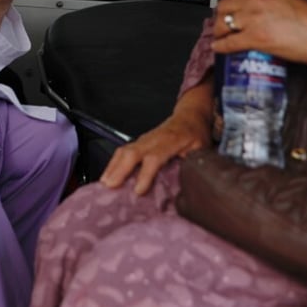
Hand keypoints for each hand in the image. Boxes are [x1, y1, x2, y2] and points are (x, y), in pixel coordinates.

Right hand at [99, 78, 211, 194]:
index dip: (145, 174)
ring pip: (124, 150)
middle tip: (110, 186)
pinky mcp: (139, 142)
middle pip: (133, 152)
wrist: (190, 116)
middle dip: (120, 169)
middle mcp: (154, 138)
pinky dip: (113, 163)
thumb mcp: (202, 149)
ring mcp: (144, 139)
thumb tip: (189, 188)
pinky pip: (123, 151)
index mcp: (171, 140)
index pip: (155, 157)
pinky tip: (108, 175)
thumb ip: (194, 165)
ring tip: (104, 184)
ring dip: (113, 167)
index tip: (138, 190)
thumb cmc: (196, 134)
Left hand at [212, 0, 306, 85]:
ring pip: (221, 23)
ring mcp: (252, 18)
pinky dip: (221, 46)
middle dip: (222, 15)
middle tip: (224, 22)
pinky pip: (228, 43)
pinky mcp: (253, 38)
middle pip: (223, 5)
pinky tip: (218, 47)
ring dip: (219, 31)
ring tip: (222, 35)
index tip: (228, 4)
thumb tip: (258, 5)